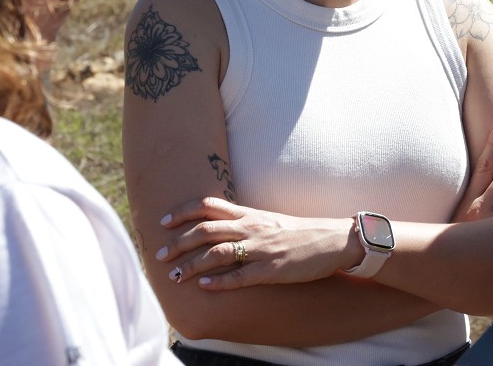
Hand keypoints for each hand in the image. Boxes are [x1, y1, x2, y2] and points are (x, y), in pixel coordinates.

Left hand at [154, 197, 352, 290]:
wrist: (333, 240)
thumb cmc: (300, 232)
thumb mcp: (269, 220)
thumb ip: (244, 221)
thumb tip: (218, 226)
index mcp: (250, 213)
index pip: (208, 206)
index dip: (182, 212)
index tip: (163, 221)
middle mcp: (252, 227)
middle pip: (205, 230)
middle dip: (178, 243)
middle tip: (159, 255)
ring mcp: (261, 248)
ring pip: (217, 253)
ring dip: (191, 265)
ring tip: (174, 275)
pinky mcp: (272, 270)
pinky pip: (240, 276)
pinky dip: (219, 281)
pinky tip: (204, 286)